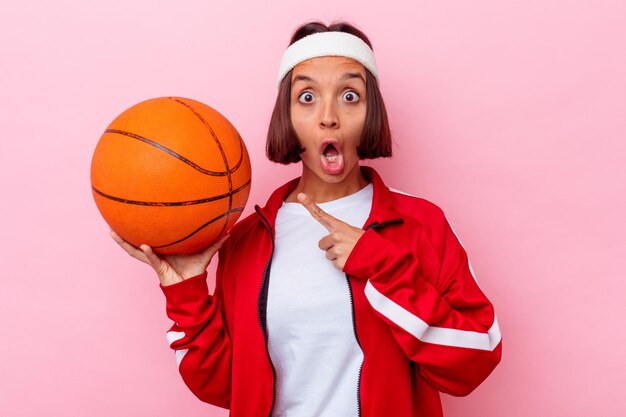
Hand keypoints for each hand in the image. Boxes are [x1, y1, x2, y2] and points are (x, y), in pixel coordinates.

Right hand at [110, 229, 228, 286]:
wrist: (193, 288)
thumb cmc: (195, 271)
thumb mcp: (205, 253)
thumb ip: (215, 242)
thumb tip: (228, 231)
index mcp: (163, 248)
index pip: (148, 236)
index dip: (139, 228)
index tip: (132, 215)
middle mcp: (156, 253)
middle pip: (135, 241)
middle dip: (123, 233)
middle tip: (111, 221)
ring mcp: (155, 260)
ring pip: (135, 250)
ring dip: (124, 243)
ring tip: (113, 232)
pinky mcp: (159, 268)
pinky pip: (152, 259)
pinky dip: (148, 252)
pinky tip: (144, 245)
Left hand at [297, 192, 364, 269]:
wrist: (379, 256)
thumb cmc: (366, 243)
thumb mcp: (353, 232)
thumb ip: (340, 233)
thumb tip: (331, 240)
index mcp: (340, 227)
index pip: (321, 215)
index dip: (310, 205)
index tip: (301, 196)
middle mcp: (336, 236)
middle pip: (322, 244)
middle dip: (329, 247)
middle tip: (344, 247)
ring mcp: (337, 249)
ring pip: (328, 255)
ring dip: (337, 256)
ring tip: (350, 254)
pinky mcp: (339, 262)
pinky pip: (334, 264)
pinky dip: (341, 264)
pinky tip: (350, 261)